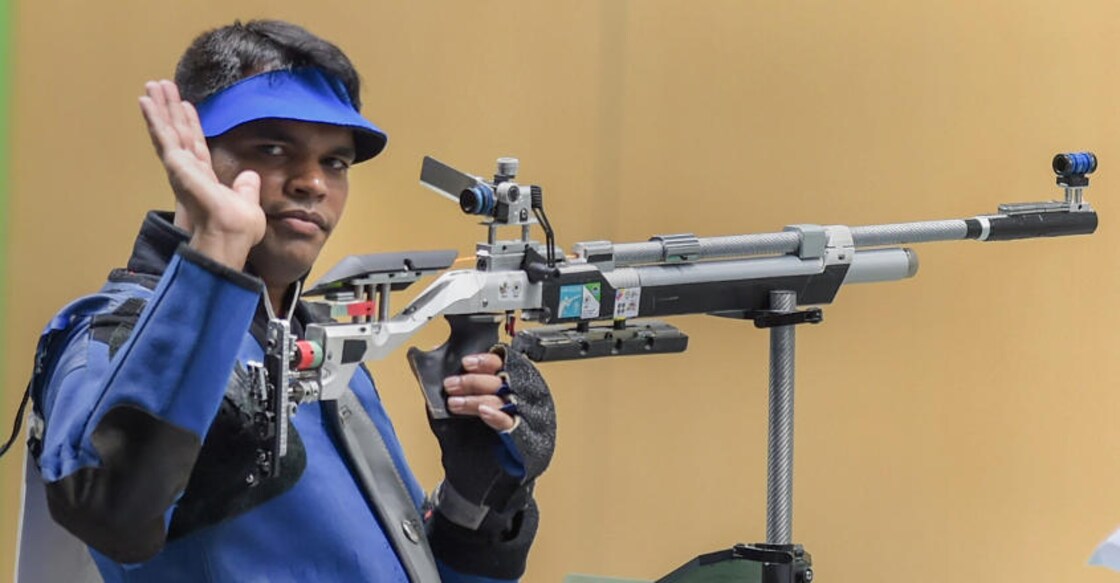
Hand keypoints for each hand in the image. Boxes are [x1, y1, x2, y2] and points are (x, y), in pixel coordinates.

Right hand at [138, 80, 264, 268]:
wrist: (230, 233)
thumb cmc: (238, 227)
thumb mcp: (247, 202)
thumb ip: (245, 188)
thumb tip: (249, 176)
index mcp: (205, 178)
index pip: (196, 145)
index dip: (191, 125)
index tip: (187, 105)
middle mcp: (189, 170)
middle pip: (178, 133)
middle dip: (170, 110)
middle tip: (161, 86)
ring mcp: (180, 167)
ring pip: (168, 130)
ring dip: (160, 107)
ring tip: (152, 85)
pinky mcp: (175, 164)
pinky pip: (163, 136)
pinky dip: (154, 118)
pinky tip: (145, 100)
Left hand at [442, 352, 514, 430]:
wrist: (495, 451)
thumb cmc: (483, 414)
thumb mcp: (473, 390)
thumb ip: (462, 376)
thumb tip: (437, 357)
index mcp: (504, 377)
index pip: (497, 363)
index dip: (482, 361)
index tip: (465, 363)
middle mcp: (511, 391)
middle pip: (495, 381)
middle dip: (471, 382)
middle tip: (450, 385)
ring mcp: (514, 409)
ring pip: (497, 400)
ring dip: (474, 400)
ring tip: (454, 403)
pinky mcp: (515, 429)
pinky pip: (507, 421)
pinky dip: (495, 415)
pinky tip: (483, 412)